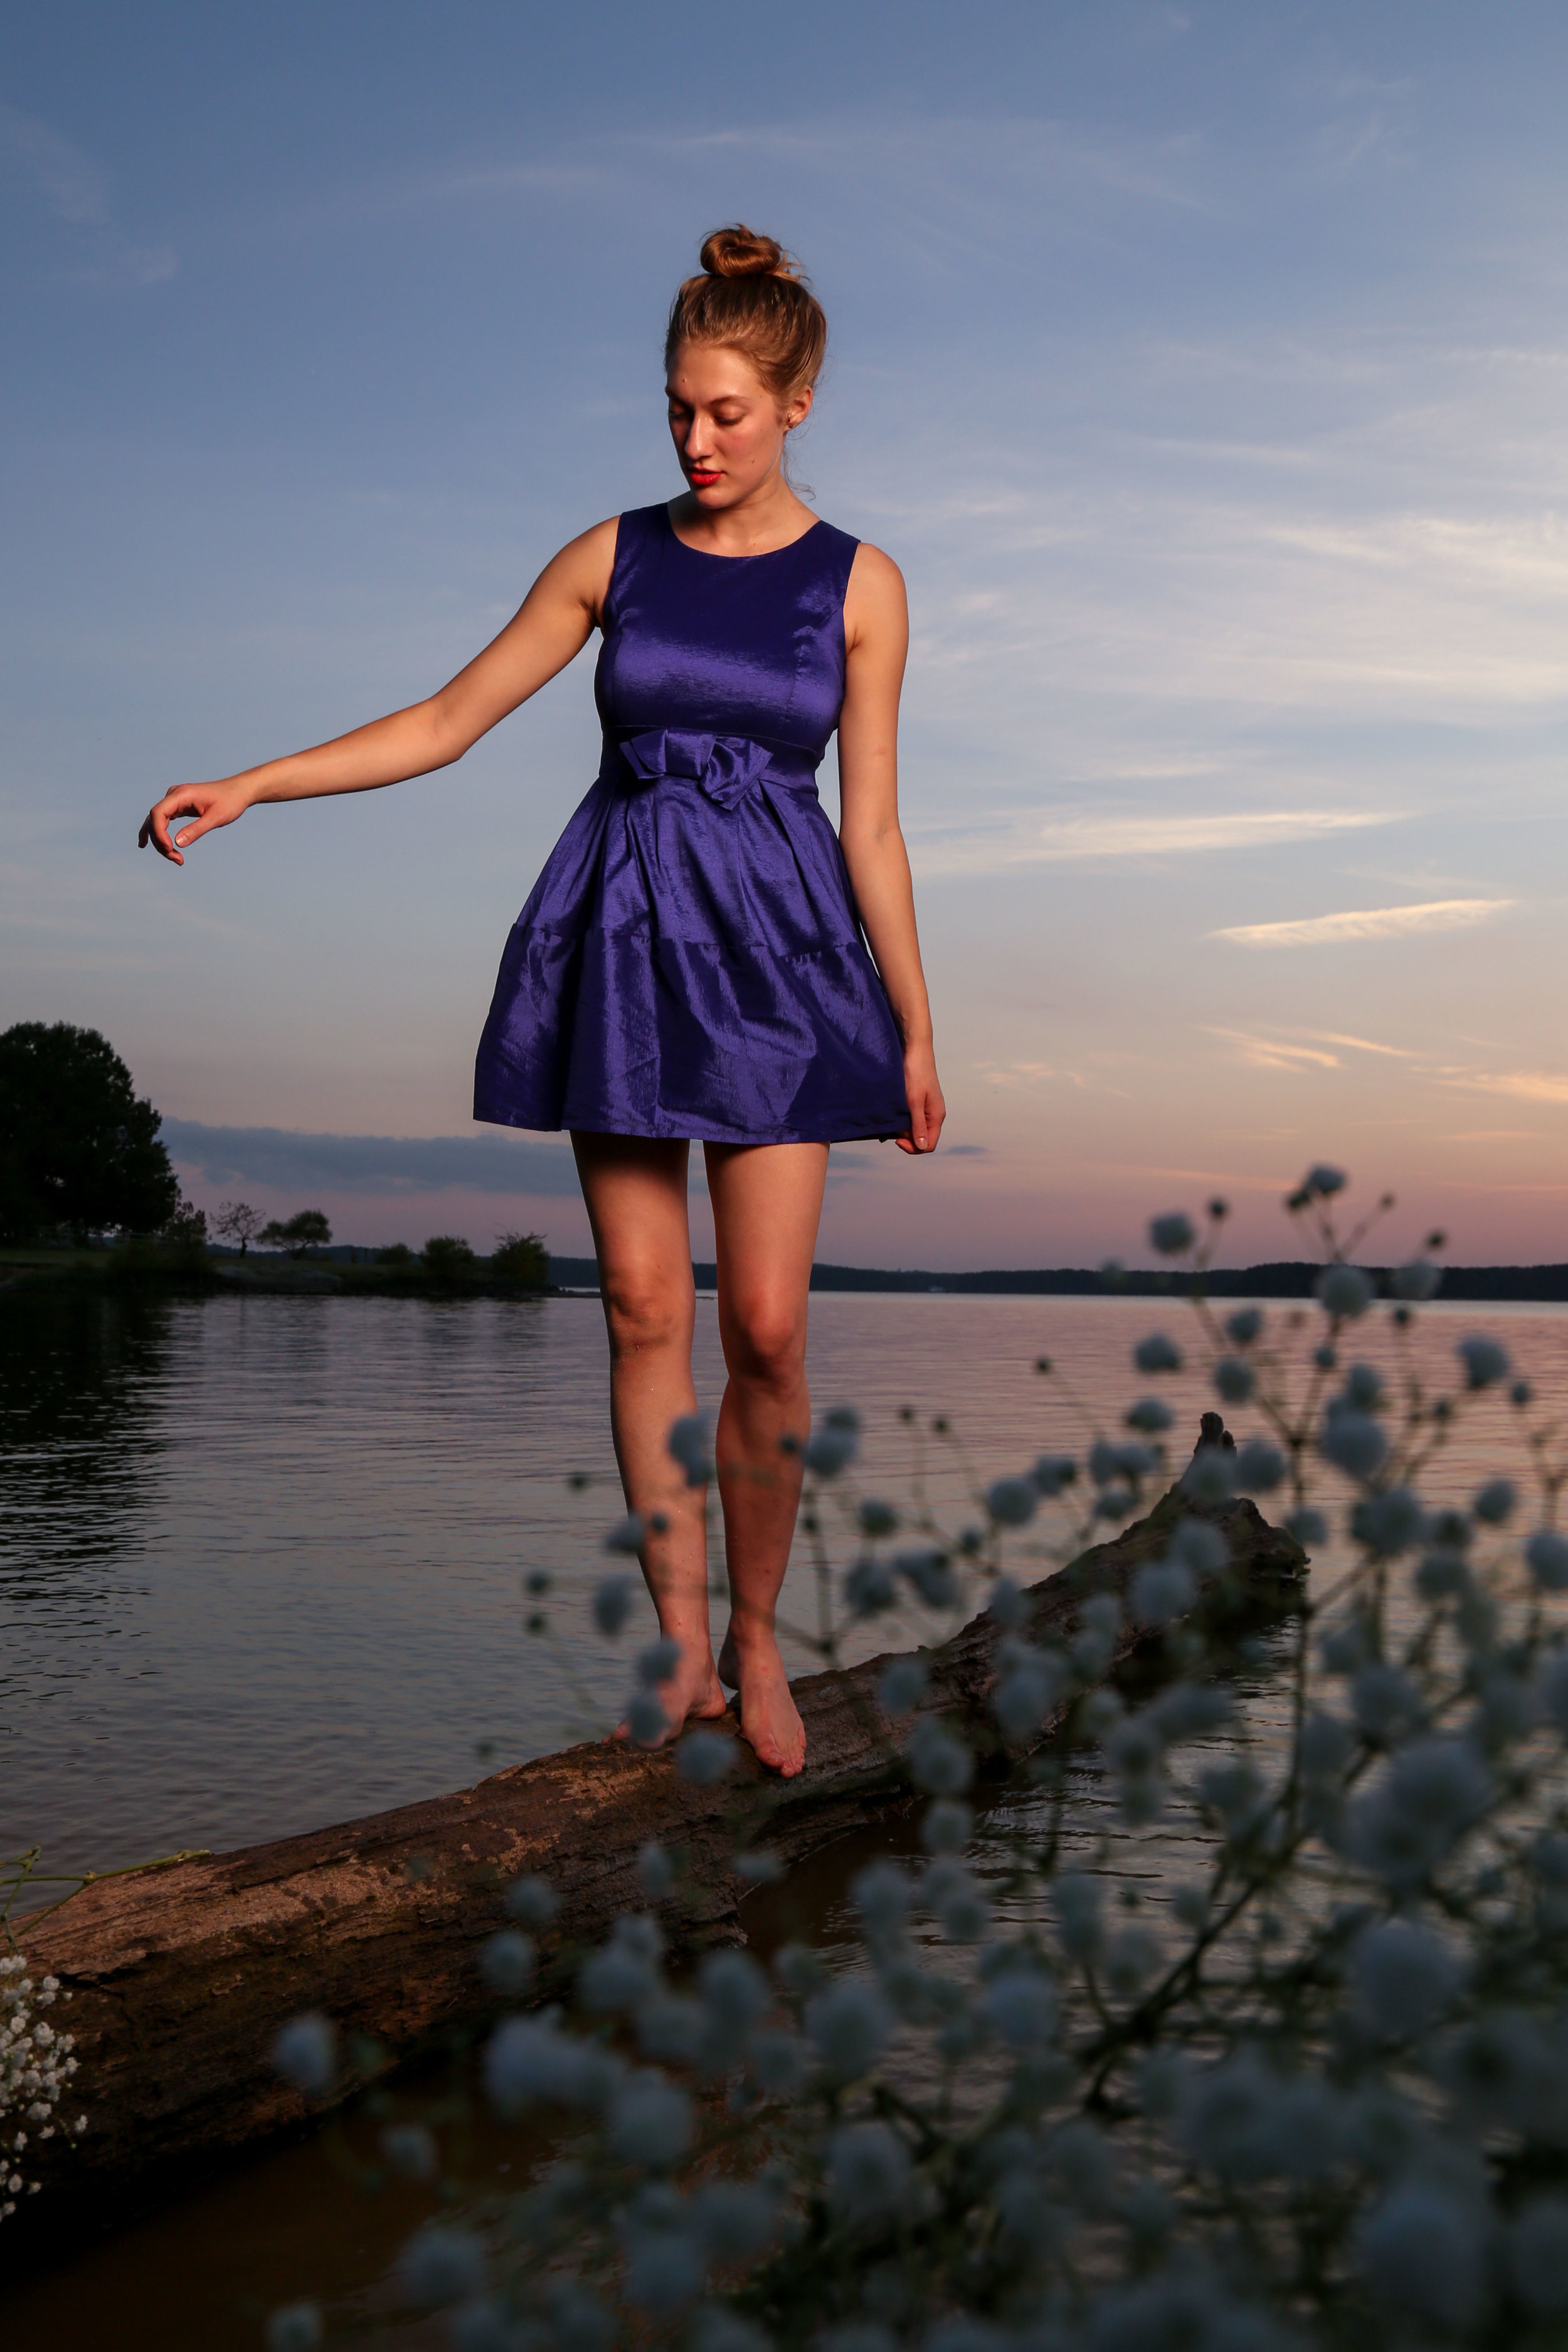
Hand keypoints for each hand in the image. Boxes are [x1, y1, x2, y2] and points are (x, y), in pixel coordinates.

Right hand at [138, 779, 252, 864]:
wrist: (238, 791)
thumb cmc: (230, 801)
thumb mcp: (216, 818)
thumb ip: (197, 830)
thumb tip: (177, 844)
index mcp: (182, 794)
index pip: (158, 813)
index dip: (158, 833)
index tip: (170, 849)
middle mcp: (174, 795)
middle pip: (155, 820)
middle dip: (161, 842)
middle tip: (178, 860)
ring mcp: (174, 800)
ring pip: (157, 822)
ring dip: (161, 842)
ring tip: (176, 859)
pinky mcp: (178, 806)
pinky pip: (163, 821)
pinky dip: (161, 835)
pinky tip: (156, 846)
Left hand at [897, 1042, 945, 1154]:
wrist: (915, 1049)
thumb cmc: (916, 1073)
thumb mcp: (915, 1101)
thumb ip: (918, 1124)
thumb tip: (922, 1146)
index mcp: (937, 1116)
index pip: (929, 1144)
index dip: (913, 1147)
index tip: (897, 1139)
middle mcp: (933, 1114)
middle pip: (921, 1138)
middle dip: (906, 1137)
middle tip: (891, 1129)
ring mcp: (926, 1107)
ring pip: (915, 1127)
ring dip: (902, 1128)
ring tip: (890, 1120)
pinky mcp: (919, 1100)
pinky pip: (911, 1117)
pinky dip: (902, 1118)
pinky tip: (891, 1113)